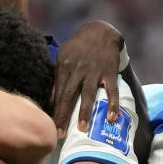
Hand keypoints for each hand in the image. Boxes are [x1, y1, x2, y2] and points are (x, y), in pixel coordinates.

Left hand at [52, 20, 122, 134]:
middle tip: (61, 133)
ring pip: (89, 93)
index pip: (58, 92)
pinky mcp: (109, 71)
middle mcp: (78, 69)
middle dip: (64, 115)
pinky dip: (112, 103)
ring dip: (86, 112)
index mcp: (64, 66)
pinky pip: (111, 89)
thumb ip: (57, 79)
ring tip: (83, 128)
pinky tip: (111, 117)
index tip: (51, 127)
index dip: (55, 110)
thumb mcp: (63, 57)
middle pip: (69, 95)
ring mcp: (94, 70)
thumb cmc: (79, 47)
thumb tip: (50, 101)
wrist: (101, 31)